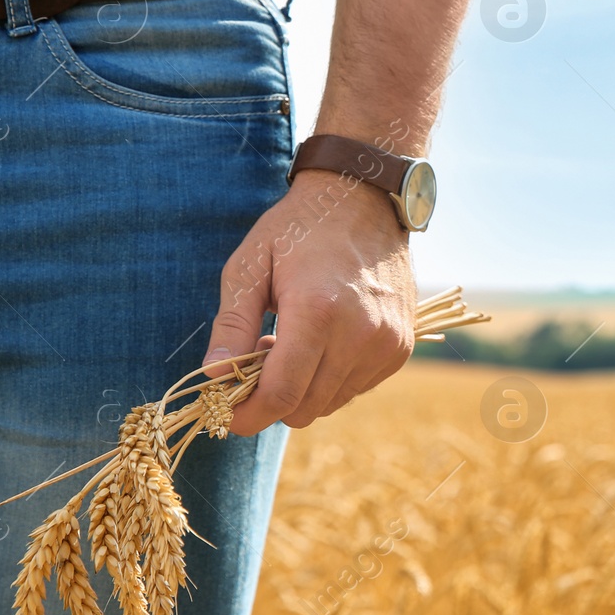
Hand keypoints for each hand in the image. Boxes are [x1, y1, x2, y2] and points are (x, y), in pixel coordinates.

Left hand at [203, 168, 416, 434]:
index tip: (225, 414)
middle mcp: (361, 334)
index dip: (247, 416)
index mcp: (318, 311)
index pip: (281, 395)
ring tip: (292, 345)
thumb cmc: (300, 228)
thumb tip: (213, 377)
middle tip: (257, 362)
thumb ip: (231, 324)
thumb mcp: (250, 265)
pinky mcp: (402, 348)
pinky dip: (331, 379)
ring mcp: (388, 343)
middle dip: (272, 400)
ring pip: (331, 403)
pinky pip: (356, 388)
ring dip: (303, 389)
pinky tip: (322, 343)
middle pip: (305, 408)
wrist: (366, 199)